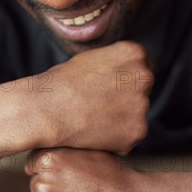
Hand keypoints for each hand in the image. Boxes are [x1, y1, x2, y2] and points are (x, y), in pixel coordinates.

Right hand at [25, 41, 153, 154]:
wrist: (46, 109)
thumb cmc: (63, 82)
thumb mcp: (94, 58)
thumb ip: (117, 63)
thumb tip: (129, 71)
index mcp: (135, 53)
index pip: (143, 65)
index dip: (124, 77)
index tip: (108, 85)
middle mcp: (145, 76)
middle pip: (143, 89)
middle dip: (127, 97)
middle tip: (100, 103)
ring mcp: (143, 105)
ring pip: (136, 114)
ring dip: (121, 118)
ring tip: (93, 117)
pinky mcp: (138, 131)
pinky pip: (130, 136)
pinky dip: (116, 138)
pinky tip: (95, 131)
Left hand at [25, 148, 167, 191]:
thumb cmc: (115, 175)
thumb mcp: (87, 150)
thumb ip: (59, 149)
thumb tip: (33, 155)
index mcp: (50, 159)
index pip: (33, 165)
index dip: (53, 170)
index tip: (71, 175)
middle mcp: (44, 185)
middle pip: (36, 187)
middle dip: (53, 189)